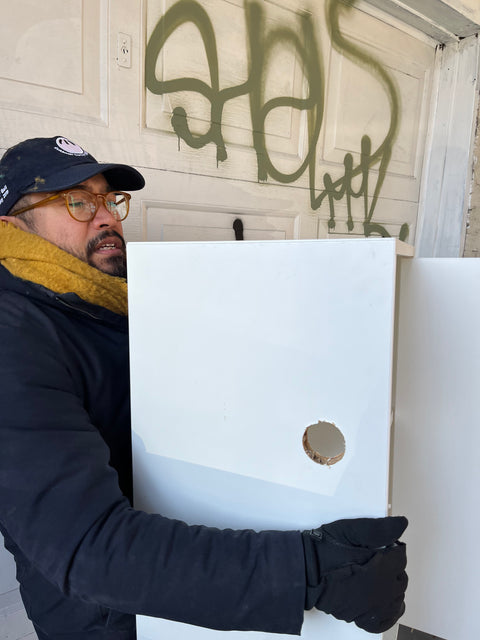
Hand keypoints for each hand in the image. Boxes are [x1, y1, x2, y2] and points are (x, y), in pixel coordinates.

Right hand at [302, 516, 407, 632]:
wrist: (304, 570)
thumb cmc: (323, 550)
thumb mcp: (351, 529)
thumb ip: (379, 528)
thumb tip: (400, 524)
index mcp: (382, 567)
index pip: (401, 558)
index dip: (393, 550)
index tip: (385, 546)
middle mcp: (382, 590)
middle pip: (401, 579)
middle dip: (393, 568)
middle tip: (378, 560)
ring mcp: (373, 607)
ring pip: (396, 600)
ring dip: (392, 589)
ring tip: (379, 578)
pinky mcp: (363, 618)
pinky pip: (386, 620)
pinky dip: (388, 612)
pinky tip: (382, 601)